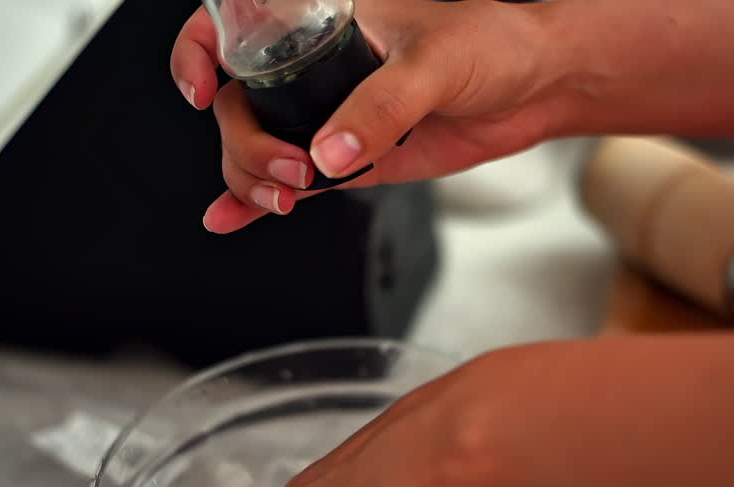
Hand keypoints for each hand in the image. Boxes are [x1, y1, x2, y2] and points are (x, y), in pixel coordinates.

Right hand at [170, 0, 576, 232]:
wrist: (537, 88)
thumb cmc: (494, 43)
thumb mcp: (434, 64)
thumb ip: (382, 107)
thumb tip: (330, 154)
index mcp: (322, 21)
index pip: (229, 26)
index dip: (196, 53)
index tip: (201, 90)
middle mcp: (315, 68)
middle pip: (235, 106)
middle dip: (246, 146)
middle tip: (293, 171)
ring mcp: (328, 116)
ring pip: (257, 148)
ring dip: (252, 179)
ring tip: (285, 199)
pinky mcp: (350, 158)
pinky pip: (292, 178)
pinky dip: (255, 200)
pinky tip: (229, 218)